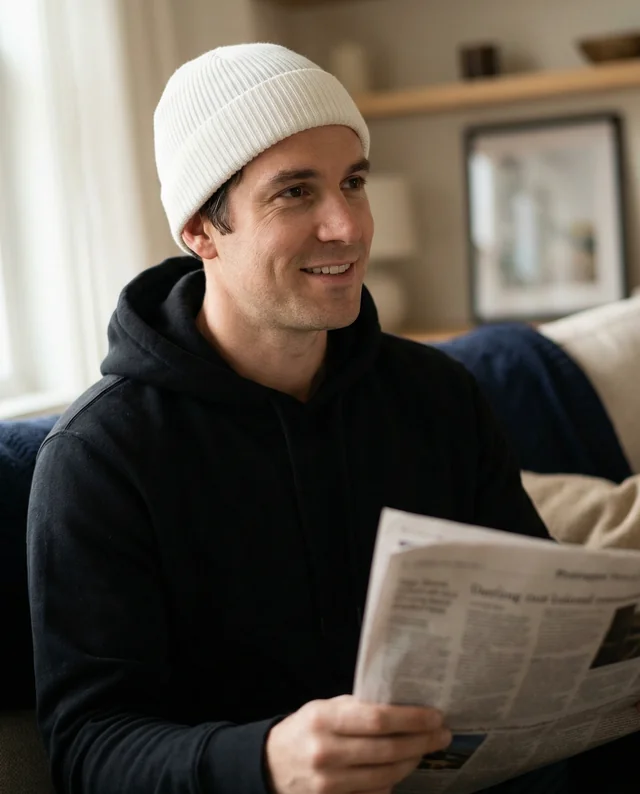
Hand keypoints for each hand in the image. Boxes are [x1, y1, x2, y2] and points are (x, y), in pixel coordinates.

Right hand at [265, 695, 450, 793]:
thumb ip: (356, 708)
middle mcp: (326, 752)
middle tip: (442, 733)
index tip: (435, 716)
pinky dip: (393, 781)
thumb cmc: (305, 729)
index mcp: (323, 720)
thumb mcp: (324, 708)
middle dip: (421, 741)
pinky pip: (375, 793)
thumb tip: (400, 705)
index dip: (411, 719)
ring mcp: (330, 783)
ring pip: (386, 775)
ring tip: (426, 748)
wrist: (271, 766)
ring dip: (413, 761)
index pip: (377, 719)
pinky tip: (404, 767)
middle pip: (387, 749)